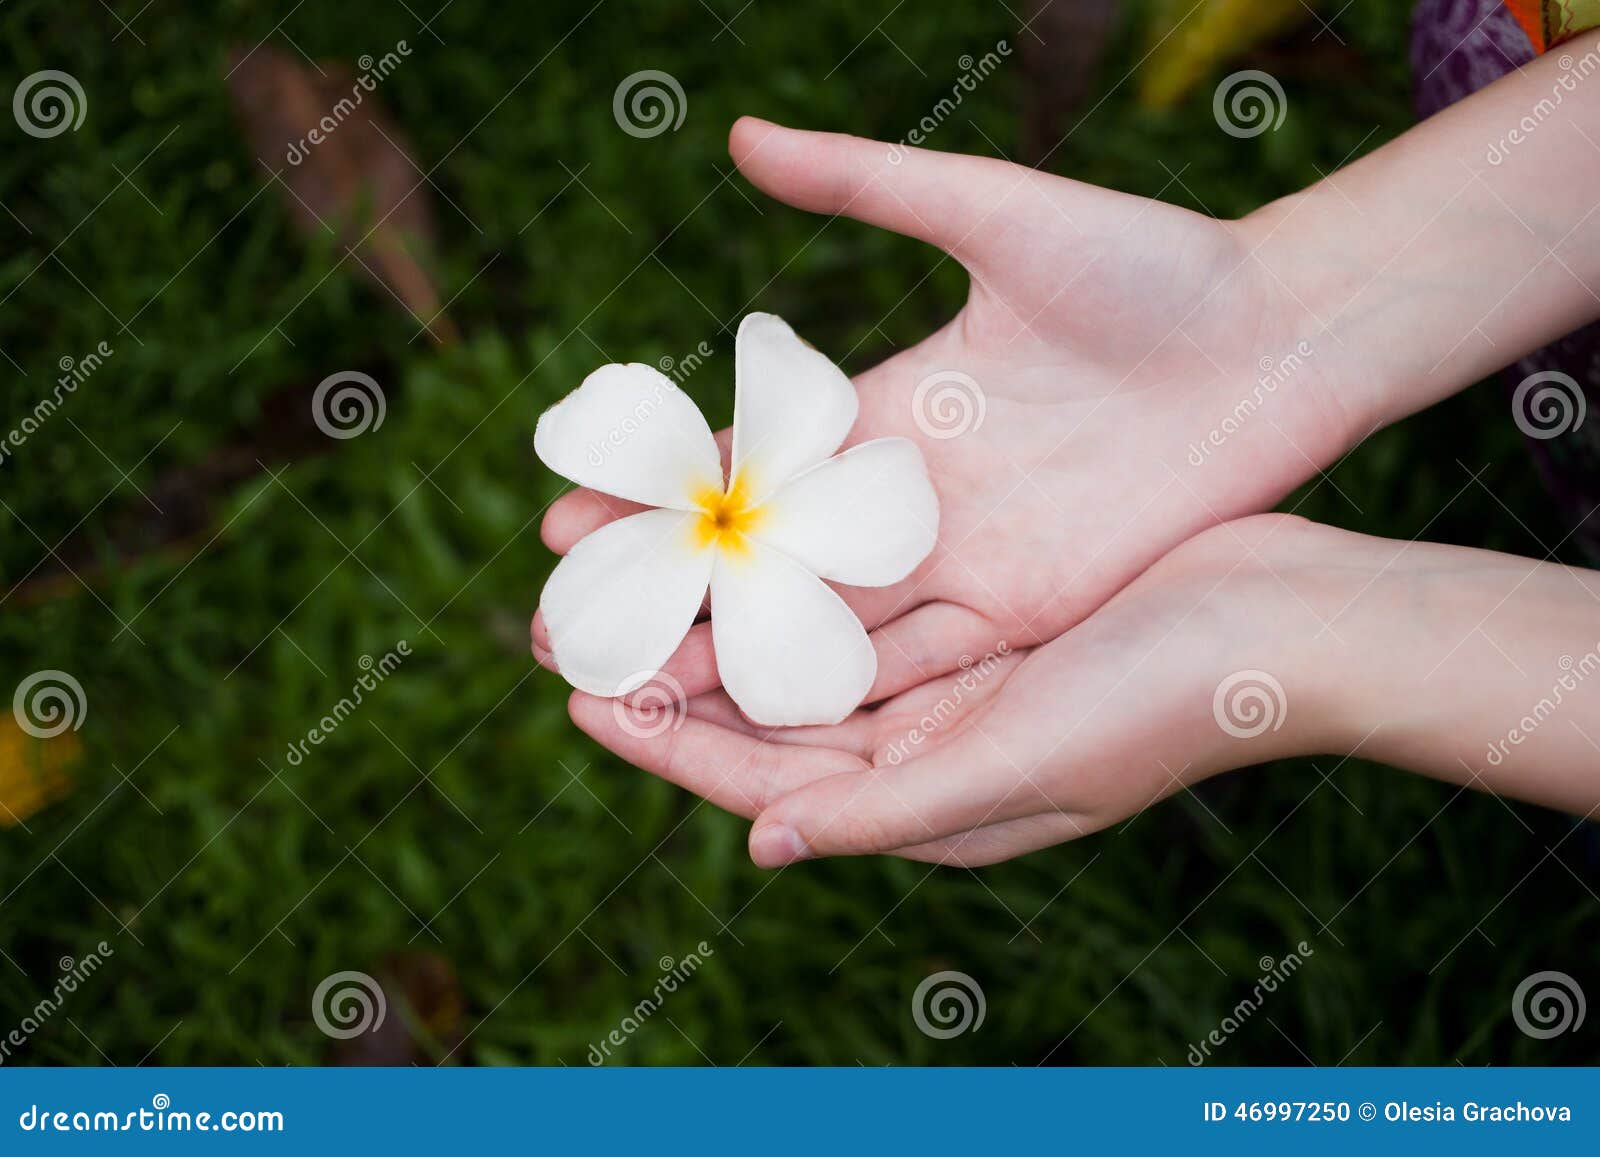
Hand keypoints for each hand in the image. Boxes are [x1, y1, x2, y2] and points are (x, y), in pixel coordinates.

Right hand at [534, 117, 1349, 708]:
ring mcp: (967, 558)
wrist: (1280, 338)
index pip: (746, 466)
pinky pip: (919, 662)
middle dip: (665, 602)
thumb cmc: (1149, 266)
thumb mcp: (993, 213)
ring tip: (632, 694)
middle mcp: (912, 496)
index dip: (657, 500)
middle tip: (562, 633)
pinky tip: (756, 725)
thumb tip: (734, 135)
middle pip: (765, 564)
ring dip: (731, 662)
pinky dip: (840, 691)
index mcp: (890, 407)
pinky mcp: (1028, 608)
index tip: (564, 519)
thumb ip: (865, 184)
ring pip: (825, 623)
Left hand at [568, 514, 1599, 865]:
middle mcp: (930, 753)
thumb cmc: (1167, 701)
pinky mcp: (979, 619)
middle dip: (673, 676)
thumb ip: (893, 810)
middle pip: (767, 720)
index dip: (668, 744)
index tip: (580, 695)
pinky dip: (798, 574)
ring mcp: (953, 685)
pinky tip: (746, 533)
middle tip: (576, 624)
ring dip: (721, 618)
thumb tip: (765, 848)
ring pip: (804, 656)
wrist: (1288, 621)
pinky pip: (861, 601)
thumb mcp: (1022, 763)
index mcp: (931, 803)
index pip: (765, 784)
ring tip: (639, 572)